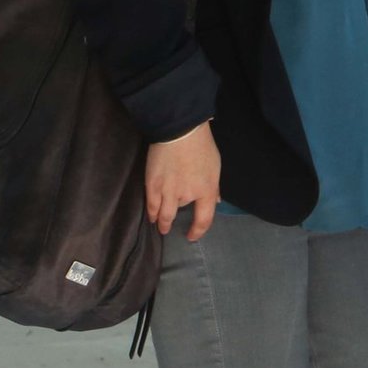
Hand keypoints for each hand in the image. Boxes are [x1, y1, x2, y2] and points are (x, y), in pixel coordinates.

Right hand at [145, 123, 220, 241]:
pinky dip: (151, 212)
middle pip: (178, 214)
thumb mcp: (215, 167)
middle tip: (167, 230)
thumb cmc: (202, 147)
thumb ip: (214, 187)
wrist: (180, 131)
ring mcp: (168, 191)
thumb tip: (216, 201)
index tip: (191, 236)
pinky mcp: (153, 184)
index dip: (198, 231)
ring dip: (161, 221)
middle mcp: (187, 195)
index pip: (204, 219)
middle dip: (172, 224)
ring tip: (159, 226)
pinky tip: (151, 216)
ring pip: (163, 213)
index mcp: (206, 191)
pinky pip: (151, 204)